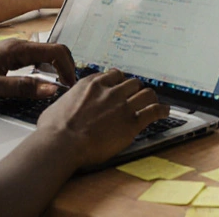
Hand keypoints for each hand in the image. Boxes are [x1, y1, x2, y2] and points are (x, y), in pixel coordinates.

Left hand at [0, 40, 76, 103]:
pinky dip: (43, 71)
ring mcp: (10, 51)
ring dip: (55, 70)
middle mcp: (16, 46)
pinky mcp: (5, 58)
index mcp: (16, 49)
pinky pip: (32, 61)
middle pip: (52, 52)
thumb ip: (22, 88)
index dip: (69, 68)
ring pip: (43, 56)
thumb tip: (52, 89)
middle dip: (66, 68)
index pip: (55, 51)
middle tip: (69, 89)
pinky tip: (40, 84)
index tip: (71, 87)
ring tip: (59, 88)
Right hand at [41, 69, 169, 166]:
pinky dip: (161, 110)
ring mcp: (122, 106)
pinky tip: (164, 111)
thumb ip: (68, 102)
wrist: (62, 143)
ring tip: (153, 101)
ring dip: (150, 97)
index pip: (112, 76)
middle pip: (132, 82)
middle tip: (136, 96)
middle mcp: (110, 91)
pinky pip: (153, 111)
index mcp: (92, 84)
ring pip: (146, 93)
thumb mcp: (58, 105)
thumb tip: (64, 107)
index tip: (120, 86)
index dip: (118, 82)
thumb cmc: (54, 129)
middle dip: (135, 89)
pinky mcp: (131, 123)